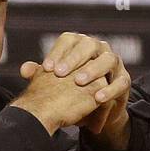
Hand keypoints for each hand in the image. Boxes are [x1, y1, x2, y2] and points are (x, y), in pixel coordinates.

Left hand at [18, 33, 132, 145]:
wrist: (95, 110)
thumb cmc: (73, 91)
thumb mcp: (57, 84)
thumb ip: (41, 75)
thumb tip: (24, 70)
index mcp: (80, 45)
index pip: (69, 39)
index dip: (58, 51)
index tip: (46, 68)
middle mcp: (99, 49)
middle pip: (89, 44)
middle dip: (74, 58)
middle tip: (60, 73)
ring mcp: (114, 63)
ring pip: (108, 59)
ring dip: (93, 70)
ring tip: (79, 82)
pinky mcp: (124, 80)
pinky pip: (120, 82)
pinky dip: (110, 89)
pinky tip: (97, 97)